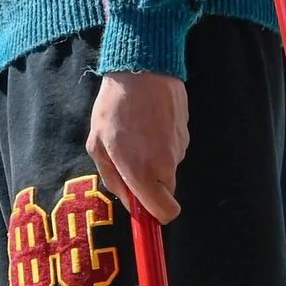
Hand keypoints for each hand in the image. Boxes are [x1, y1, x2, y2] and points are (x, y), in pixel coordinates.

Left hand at [88, 71, 189, 224]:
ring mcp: (179, 149)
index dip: (157, 217)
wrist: (144, 69)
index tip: (147, 212)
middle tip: (132, 163)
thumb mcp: (98, 145)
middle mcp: (164, 165)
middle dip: (151, 186)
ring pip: (168, 170)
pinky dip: (163, 145)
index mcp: (140, 172)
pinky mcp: (186, 134)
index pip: (164, 213)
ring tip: (138, 135)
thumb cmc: (114, 107)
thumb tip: (128, 199)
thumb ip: (112, 178)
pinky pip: (173, 151)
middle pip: (166, 193)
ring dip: (155, 162)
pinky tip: (150, 124)